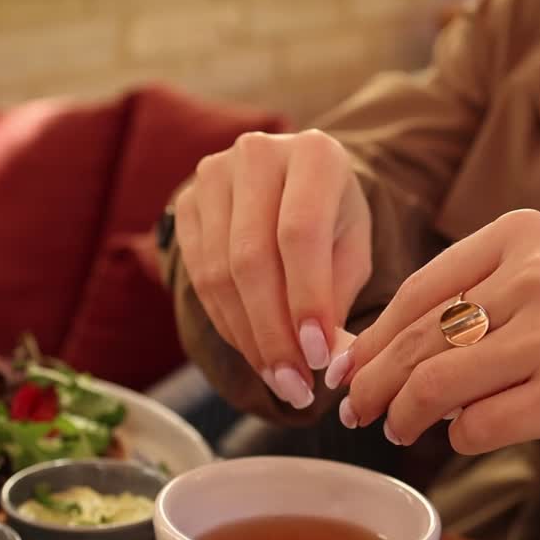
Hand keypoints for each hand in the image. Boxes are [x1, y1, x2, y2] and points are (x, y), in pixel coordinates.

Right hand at [175, 130, 370, 407]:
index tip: (319, 357)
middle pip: (251, 258)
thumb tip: (327, 362)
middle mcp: (257, 153)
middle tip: (296, 386)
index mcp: (314, 154)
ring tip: (280, 380)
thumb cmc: (333, 219)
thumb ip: (338, 297)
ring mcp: (213, 176)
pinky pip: (199, 278)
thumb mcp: (353, 250)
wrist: (292, 182)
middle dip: (274, 333)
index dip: (306, 300)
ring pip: (219, 274)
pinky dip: (228, 325)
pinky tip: (255, 352)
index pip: (299, 233)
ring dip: (249, 339)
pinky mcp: (186, 203)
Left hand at [335, 209, 539, 459]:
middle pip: (417, 340)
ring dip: (404, 416)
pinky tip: (466, 435)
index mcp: (521, 235)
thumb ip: (474, 300)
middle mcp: (535, 276)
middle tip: (354, 411)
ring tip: (397, 429)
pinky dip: (460, 438)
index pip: (418, 291)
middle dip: (372, 383)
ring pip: (436, 384)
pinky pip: (477, 426)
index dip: (370, 337)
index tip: (346, 366)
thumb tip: (375, 352)